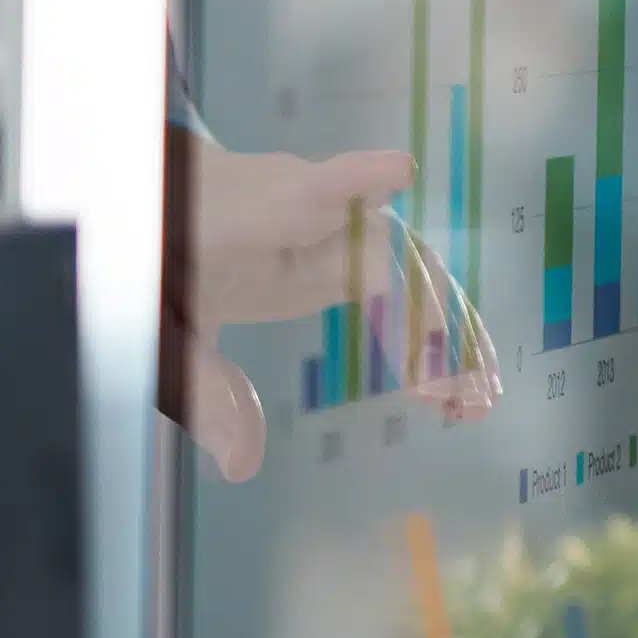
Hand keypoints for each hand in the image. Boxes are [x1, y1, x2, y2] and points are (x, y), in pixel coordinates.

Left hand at [164, 130, 493, 483]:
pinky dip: (432, 338)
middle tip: (458, 394)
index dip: (354, 180)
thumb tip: (244, 464)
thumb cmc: (165, 257)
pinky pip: (407, 290)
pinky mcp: (350, 255)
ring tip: (472, 405)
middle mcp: (313, 214)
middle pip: (390, 253)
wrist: (170, 208)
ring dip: (449, 337)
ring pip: (414, 275)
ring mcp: (341, 231)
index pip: (309, 191)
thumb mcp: (166, 331)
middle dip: (433, 321)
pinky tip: (445, 390)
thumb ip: (205, 390)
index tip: (397, 173)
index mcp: (257, 217)